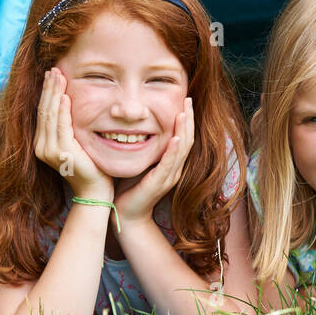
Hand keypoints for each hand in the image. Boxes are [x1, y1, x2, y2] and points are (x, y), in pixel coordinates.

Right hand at [34, 68, 110, 199]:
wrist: (95, 191)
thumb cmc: (91, 166)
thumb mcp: (78, 143)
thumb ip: (70, 127)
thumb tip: (71, 104)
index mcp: (44, 143)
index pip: (44, 112)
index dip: (47, 92)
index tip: (52, 74)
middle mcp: (42, 147)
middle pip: (43, 110)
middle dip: (49, 88)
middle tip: (53, 69)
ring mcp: (50, 151)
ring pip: (49, 115)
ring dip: (54, 93)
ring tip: (58, 76)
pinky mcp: (62, 154)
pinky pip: (60, 127)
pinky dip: (62, 111)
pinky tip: (65, 97)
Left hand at [114, 97, 193, 224]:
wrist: (127, 215)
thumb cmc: (129, 189)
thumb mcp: (139, 163)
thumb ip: (143, 148)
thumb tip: (135, 127)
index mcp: (171, 163)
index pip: (183, 137)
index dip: (185, 120)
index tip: (184, 102)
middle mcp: (175, 168)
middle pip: (187, 139)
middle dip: (188, 119)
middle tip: (188, 100)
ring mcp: (170, 176)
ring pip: (182, 148)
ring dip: (184, 129)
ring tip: (184, 113)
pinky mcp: (160, 182)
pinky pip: (170, 163)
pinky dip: (174, 150)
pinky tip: (176, 137)